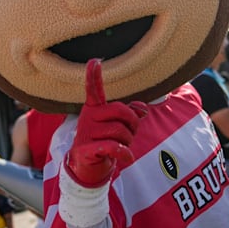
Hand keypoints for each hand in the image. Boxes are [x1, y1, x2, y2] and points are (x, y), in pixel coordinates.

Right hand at [66, 59, 147, 186]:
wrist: (86, 166)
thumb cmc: (104, 140)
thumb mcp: (117, 125)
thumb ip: (130, 113)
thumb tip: (144, 108)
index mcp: (94, 107)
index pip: (94, 89)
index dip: (94, 76)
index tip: (95, 61)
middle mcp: (87, 117)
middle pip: (121, 112)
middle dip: (133, 124)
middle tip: (130, 134)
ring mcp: (85, 133)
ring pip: (120, 131)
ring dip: (128, 141)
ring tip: (122, 146)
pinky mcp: (86, 149)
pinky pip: (112, 146)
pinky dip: (124, 153)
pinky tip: (127, 157)